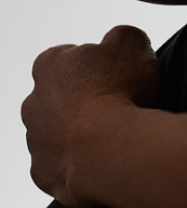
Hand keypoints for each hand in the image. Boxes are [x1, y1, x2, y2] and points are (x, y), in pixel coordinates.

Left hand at [22, 26, 159, 207]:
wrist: (108, 147)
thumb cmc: (120, 89)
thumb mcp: (132, 42)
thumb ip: (121, 35)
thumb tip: (119, 40)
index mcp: (49, 64)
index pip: (67, 56)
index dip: (96, 62)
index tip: (117, 71)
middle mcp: (32, 102)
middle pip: (59, 96)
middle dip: (83, 98)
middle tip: (118, 102)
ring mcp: (34, 140)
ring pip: (58, 131)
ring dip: (81, 130)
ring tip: (114, 132)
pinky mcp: (41, 172)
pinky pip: (62, 163)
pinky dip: (81, 159)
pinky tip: (105, 155)